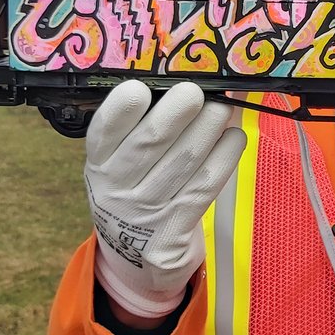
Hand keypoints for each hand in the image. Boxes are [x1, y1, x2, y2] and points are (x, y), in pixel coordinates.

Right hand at [84, 80, 246, 319]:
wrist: (137, 257)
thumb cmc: (135, 189)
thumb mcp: (121, 162)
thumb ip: (143, 125)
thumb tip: (190, 77)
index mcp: (98, 162)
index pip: (103, 132)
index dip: (119, 110)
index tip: (138, 88)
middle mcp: (115, 187)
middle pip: (147, 145)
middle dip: (173, 115)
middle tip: (195, 91)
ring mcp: (144, 212)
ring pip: (181, 163)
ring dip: (206, 131)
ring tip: (224, 107)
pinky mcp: (172, 232)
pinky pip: (202, 188)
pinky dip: (223, 160)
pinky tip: (236, 138)